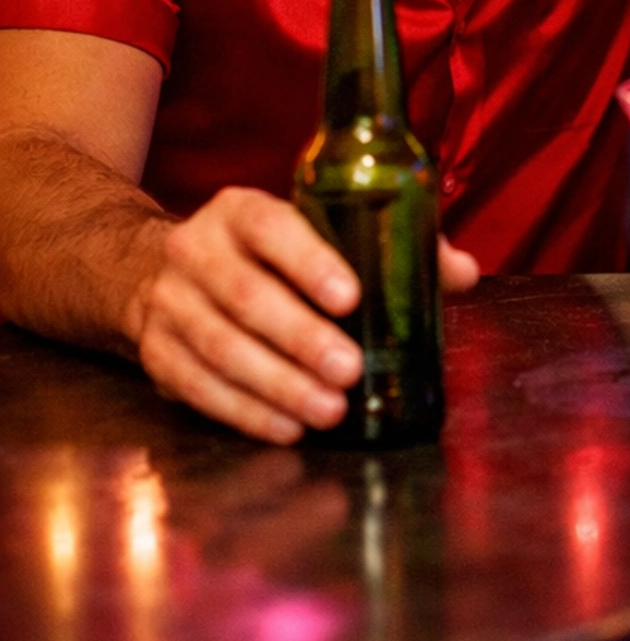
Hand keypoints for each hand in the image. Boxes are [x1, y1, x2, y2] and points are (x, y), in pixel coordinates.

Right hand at [131, 186, 479, 444]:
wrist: (167, 275)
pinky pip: (199, 388)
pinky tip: (287, 428)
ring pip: (220, 347)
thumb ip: (389, 246)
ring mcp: (168, 304)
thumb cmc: (271, 258)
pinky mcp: (157, 355)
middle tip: (349, 370)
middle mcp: (195, 250)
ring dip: (277, 385)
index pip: (272, 228)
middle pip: (245, 296)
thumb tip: (461, 272)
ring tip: (328, 410)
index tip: (351, 298)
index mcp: (240, 211)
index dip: (310, 262)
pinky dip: (245, 413)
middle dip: (300, 338)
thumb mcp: (316, 234)